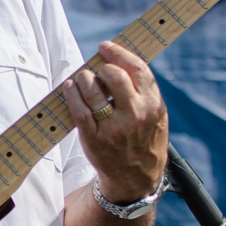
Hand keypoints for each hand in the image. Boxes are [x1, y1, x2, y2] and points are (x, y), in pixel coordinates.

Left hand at [62, 41, 168, 202]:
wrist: (137, 178)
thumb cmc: (144, 139)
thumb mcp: (156, 115)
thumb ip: (143, 90)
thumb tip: (120, 60)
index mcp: (153, 105)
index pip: (137, 69)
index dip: (119, 53)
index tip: (106, 47)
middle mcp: (135, 115)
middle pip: (113, 76)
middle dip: (101, 67)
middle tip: (97, 70)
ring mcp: (114, 128)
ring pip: (93, 90)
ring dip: (84, 78)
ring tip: (83, 79)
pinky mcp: (95, 139)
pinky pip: (79, 111)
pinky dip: (71, 94)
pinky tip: (70, 87)